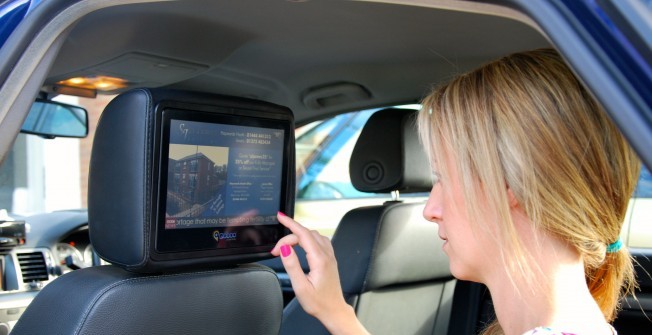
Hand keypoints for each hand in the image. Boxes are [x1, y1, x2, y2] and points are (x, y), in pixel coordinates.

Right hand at [271, 212, 368, 334]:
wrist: (333, 310)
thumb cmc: (318, 302)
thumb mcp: (300, 286)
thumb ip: (292, 265)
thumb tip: (285, 248)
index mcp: (319, 260)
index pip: (303, 234)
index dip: (290, 224)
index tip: (280, 217)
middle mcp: (327, 255)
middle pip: (307, 233)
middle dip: (290, 234)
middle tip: (276, 248)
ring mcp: (330, 256)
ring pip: (314, 235)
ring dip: (300, 234)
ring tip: (287, 242)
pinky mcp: (330, 259)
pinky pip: (320, 240)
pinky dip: (308, 237)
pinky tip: (302, 243)